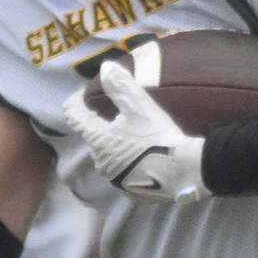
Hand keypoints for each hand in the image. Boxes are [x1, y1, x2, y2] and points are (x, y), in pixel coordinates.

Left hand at [63, 60, 206, 202]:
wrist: (184, 172)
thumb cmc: (158, 137)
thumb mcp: (140, 106)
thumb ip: (120, 86)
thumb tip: (105, 67)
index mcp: (98, 139)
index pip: (74, 116)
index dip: (76, 101)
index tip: (85, 93)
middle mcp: (100, 160)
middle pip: (93, 136)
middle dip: (101, 124)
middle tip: (121, 115)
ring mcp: (114, 178)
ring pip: (108, 154)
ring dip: (116, 143)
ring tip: (136, 136)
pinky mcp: (129, 189)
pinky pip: (122, 169)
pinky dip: (128, 159)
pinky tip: (145, 155)